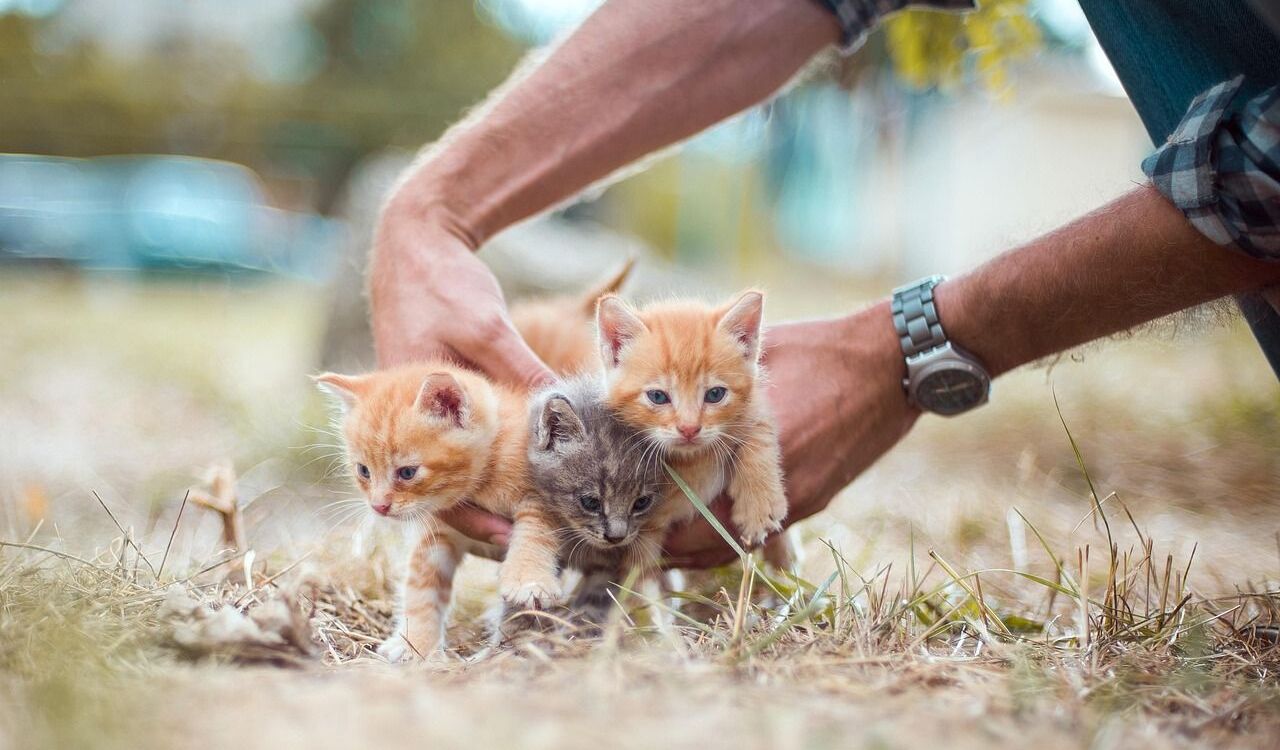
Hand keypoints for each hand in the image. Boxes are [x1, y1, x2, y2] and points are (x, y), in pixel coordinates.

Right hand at [371, 196, 554, 545]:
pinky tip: (507, 459)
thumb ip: (523, 371)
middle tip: (515, 530)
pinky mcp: (427, 387)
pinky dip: (472, 448)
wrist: (413, 240)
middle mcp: (403, 409)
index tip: (505, 532)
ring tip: (514, 508)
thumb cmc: (444, 282)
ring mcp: (412, 399)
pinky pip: (445, 430)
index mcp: (406, 404)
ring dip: (472, 481)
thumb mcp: (488, 329)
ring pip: (440, 455)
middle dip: (473, 507)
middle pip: (433, 478)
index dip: (469, 512)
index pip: (431, 479)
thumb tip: (566, 411)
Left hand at [662, 301, 919, 567]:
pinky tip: (716, 532)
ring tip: (671, 551)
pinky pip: (767, 531)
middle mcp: (776, 478)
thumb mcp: (760, 359)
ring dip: (705, 548)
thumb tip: (674, 379)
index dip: (660, 521)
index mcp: (752, 442)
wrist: (895, 364)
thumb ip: (717, 374)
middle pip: (713, 537)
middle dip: (676, 546)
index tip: (636, 523)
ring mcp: (801, 494)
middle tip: (645, 548)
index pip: (693, 505)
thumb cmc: (823, 350)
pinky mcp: (818, 495)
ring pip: (740, 543)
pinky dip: (737, 536)